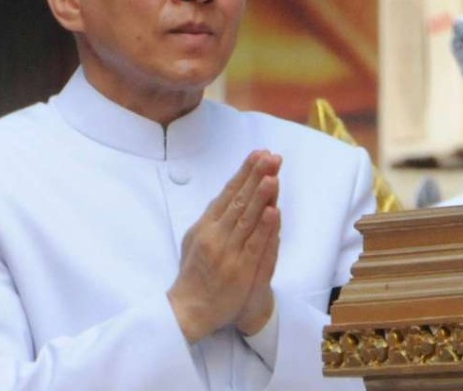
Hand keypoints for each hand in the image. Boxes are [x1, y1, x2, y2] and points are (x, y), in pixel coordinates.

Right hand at [168, 150, 281, 342]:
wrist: (190, 308)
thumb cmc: (193, 273)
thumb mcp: (195, 239)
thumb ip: (211, 219)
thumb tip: (225, 196)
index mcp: (205, 225)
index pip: (227, 193)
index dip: (244, 173)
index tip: (258, 155)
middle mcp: (215, 234)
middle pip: (238, 200)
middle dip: (255, 176)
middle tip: (270, 156)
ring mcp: (228, 251)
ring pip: (247, 218)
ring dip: (260, 195)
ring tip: (272, 175)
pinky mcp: (239, 270)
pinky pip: (254, 245)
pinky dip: (264, 228)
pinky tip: (272, 211)